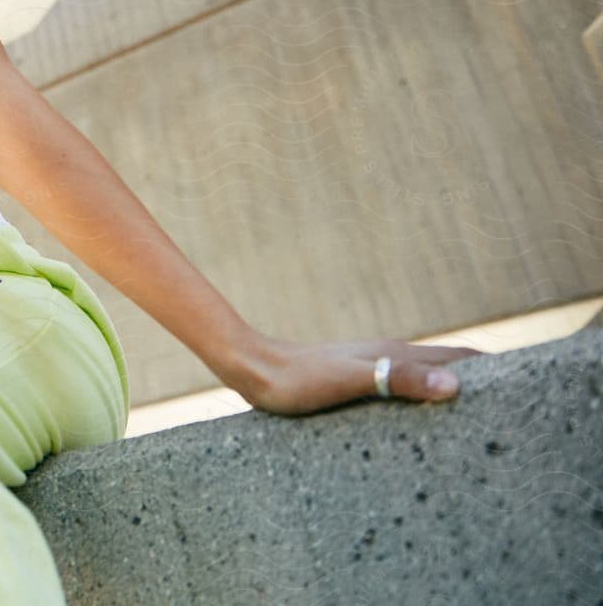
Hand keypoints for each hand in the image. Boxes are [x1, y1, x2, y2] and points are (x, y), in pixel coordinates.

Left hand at [238, 334, 484, 416]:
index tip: (519, 392)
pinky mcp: (356, 380)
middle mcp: (389, 355)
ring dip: (450, 387)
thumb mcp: (350, 382)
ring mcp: (373, 365)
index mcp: (396, 354)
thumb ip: (398, 380)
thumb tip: (456, 384)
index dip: (492, 370)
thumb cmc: (297, 379)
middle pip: (447, 364)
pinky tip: (418, 419)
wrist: (253, 368)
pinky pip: (401, 386)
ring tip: (472, 417)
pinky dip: (422, 397)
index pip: (459, 356)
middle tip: (505, 411)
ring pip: (424, 374)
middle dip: (478, 380)